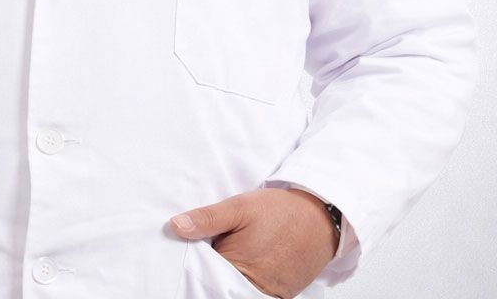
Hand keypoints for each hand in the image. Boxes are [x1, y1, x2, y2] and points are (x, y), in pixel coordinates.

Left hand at [169, 188, 337, 298]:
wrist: (320, 219)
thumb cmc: (279, 211)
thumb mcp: (240, 206)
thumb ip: (208, 218)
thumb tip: (175, 226)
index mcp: (236, 265)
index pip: (203, 272)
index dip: (196, 261)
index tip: (193, 250)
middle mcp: (251, 287)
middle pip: (219, 285)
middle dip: (212, 271)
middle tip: (217, 249)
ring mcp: (267, 295)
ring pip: (236, 290)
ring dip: (229, 278)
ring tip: (234, 255)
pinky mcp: (280, 297)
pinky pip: (255, 294)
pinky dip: (247, 283)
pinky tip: (247, 266)